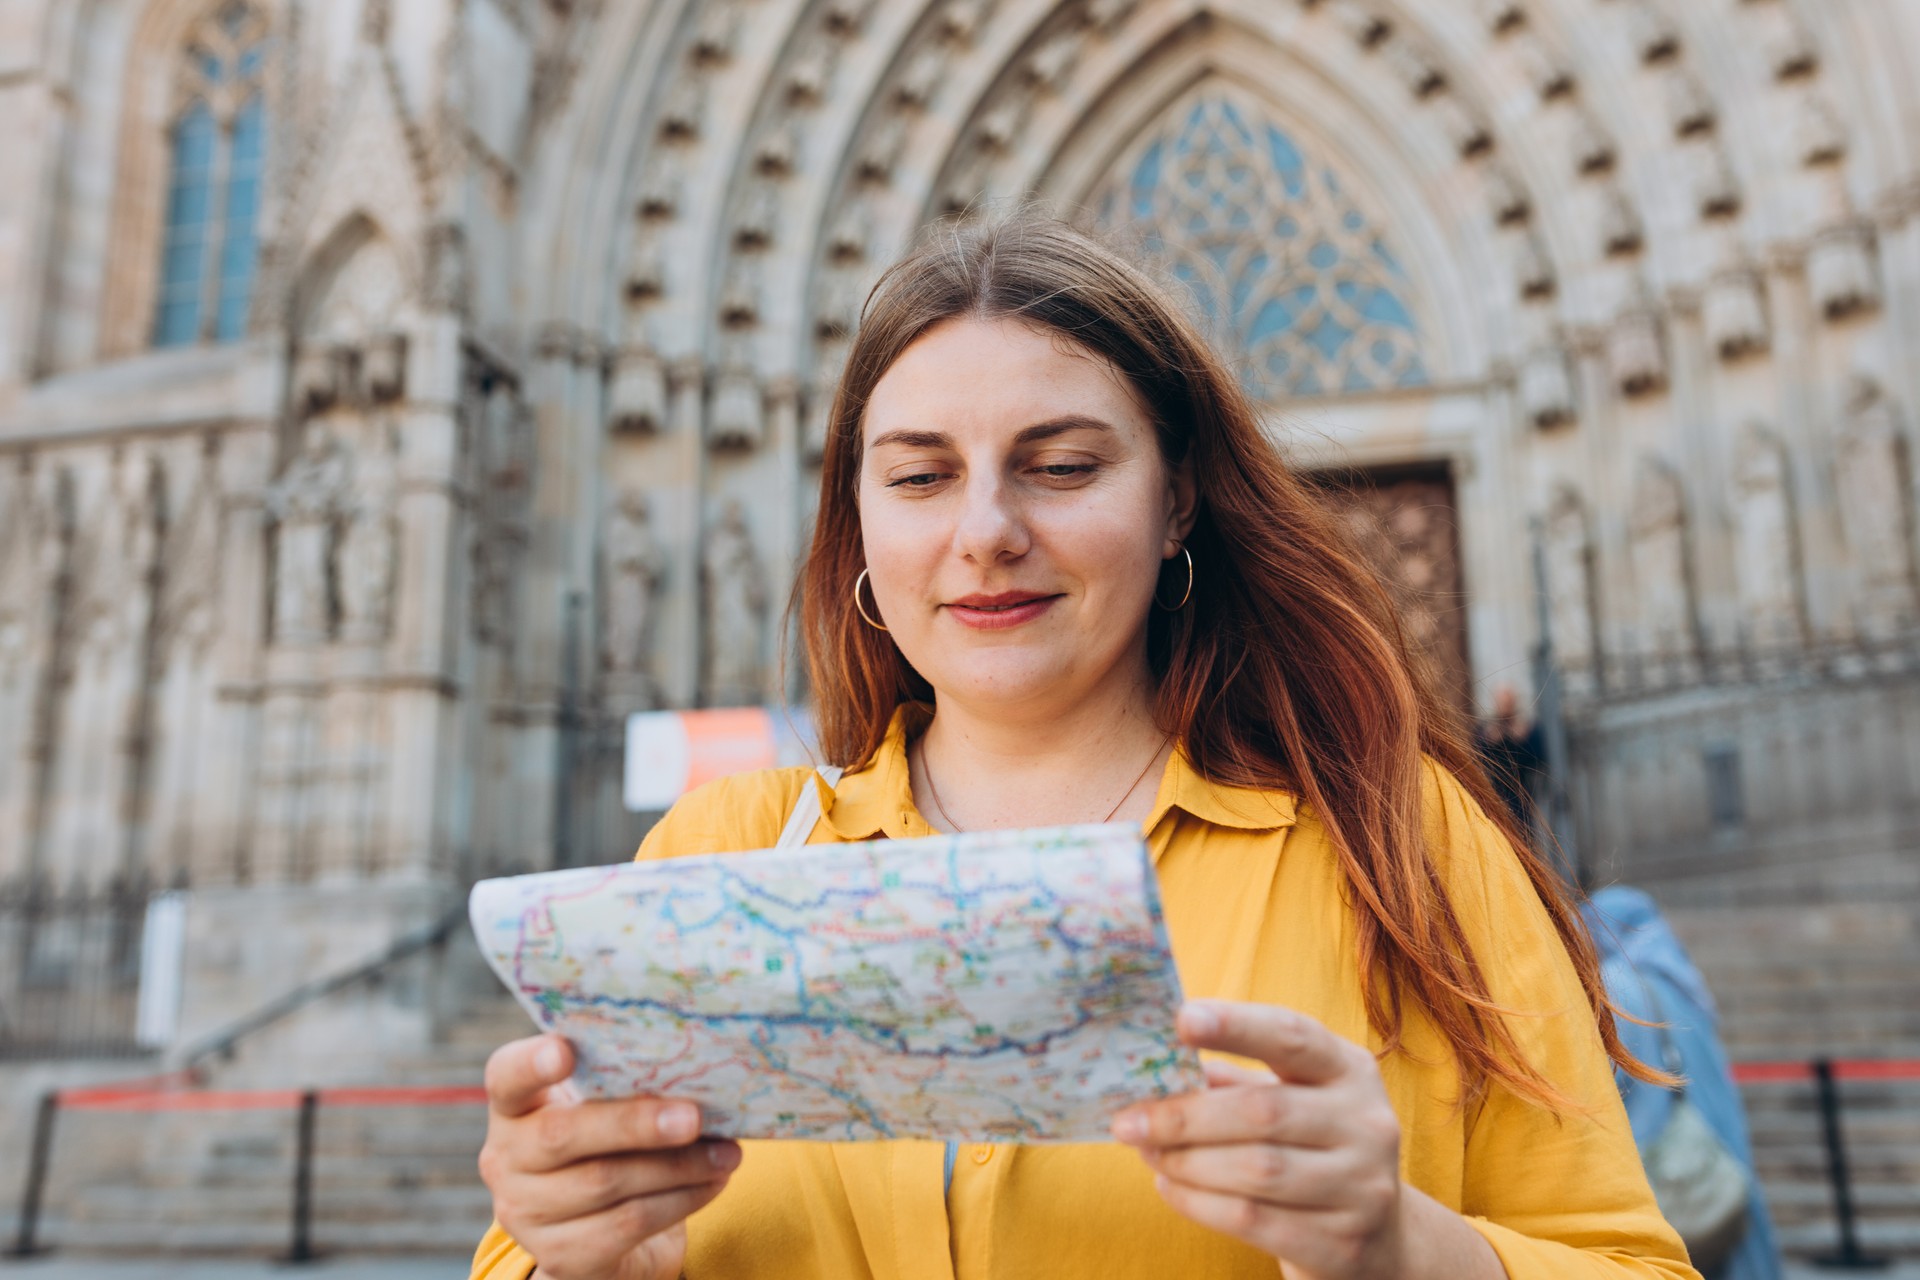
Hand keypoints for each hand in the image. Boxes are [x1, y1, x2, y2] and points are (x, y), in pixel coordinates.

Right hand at [478, 1034, 740, 1279]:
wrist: (598, 1236)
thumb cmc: (609, 1146)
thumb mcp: (605, 1108)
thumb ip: (625, 1085)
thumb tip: (697, 1065)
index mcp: (514, 1106)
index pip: (506, 1076)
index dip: (532, 1063)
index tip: (565, 1051)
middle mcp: (505, 1159)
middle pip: (562, 1134)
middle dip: (635, 1123)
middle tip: (694, 1115)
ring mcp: (525, 1212)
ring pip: (605, 1182)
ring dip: (678, 1166)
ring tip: (727, 1153)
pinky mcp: (560, 1255)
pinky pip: (627, 1223)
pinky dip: (680, 1200)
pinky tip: (713, 1183)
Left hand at [1111, 1001, 1406, 1279]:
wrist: (1375, 1240)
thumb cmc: (1308, 1150)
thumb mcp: (1286, 1101)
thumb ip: (1229, 1080)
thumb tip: (1153, 1065)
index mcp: (1350, 1071)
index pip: (1292, 1036)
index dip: (1236, 1025)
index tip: (1181, 1019)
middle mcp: (1366, 1123)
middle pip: (1263, 1111)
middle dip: (1184, 1115)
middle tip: (1128, 1120)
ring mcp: (1361, 1187)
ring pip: (1255, 1170)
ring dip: (1186, 1162)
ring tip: (1147, 1153)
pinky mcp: (1341, 1243)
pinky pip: (1252, 1219)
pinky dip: (1197, 1202)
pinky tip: (1169, 1187)